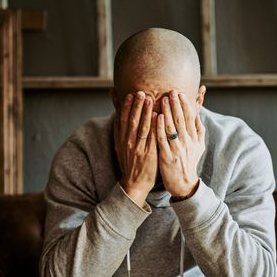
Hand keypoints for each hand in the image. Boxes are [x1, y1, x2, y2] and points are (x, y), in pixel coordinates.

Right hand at [114, 91, 157, 205]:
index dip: (126, 107)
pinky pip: (152, 138)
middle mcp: (129, 143)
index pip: (122, 120)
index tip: (130, 95)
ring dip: (145, 112)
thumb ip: (121, 129)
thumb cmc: (130, 162)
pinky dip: (154, 127)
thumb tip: (119, 111)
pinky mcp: (149, 155)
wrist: (134, 183)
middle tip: (141, 93)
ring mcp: (139, 149)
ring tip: (150, 99)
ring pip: (142, 127)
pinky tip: (157, 116)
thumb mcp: (121, 145)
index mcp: (121, 140)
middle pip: (132, 121)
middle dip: (137, 106)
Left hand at [156, 91, 204, 198]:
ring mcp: (176, 149)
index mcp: (194, 139)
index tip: (181, 93)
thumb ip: (199, 130)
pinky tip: (157, 117)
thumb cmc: (189, 163)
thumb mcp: (199, 147)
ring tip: (163, 99)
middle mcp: (187, 142)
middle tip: (171, 91)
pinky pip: (163, 140)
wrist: (184, 184)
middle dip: (176, 104)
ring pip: (172, 127)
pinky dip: (160, 128)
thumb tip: (198, 114)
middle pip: (182, 120)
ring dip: (168, 112)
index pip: (191, 118)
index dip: (186, 105)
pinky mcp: (167, 156)